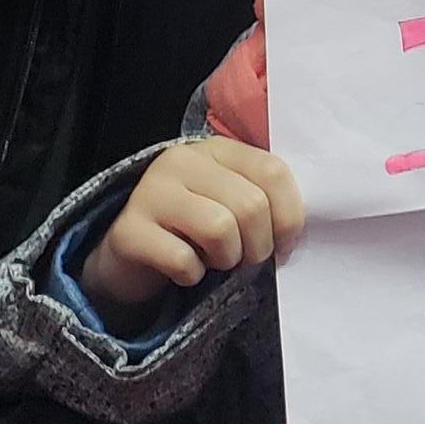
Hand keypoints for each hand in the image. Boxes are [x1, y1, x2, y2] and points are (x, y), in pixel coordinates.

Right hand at [77, 138, 304, 311]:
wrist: (130, 252)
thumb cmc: (192, 229)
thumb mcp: (229, 203)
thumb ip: (262, 200)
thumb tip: (295, 231)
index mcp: (216, 149)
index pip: (273, 171)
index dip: (290, 216)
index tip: (284, 244)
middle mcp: (181, 161)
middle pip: (251, 204)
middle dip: (260, 245)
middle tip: (247, 259)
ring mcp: (150, 193)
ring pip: (220, 229)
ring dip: (228, 258)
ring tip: (215, 260)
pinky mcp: (129, 231)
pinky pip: (182, 260)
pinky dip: (193, 275)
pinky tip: (185, 270)